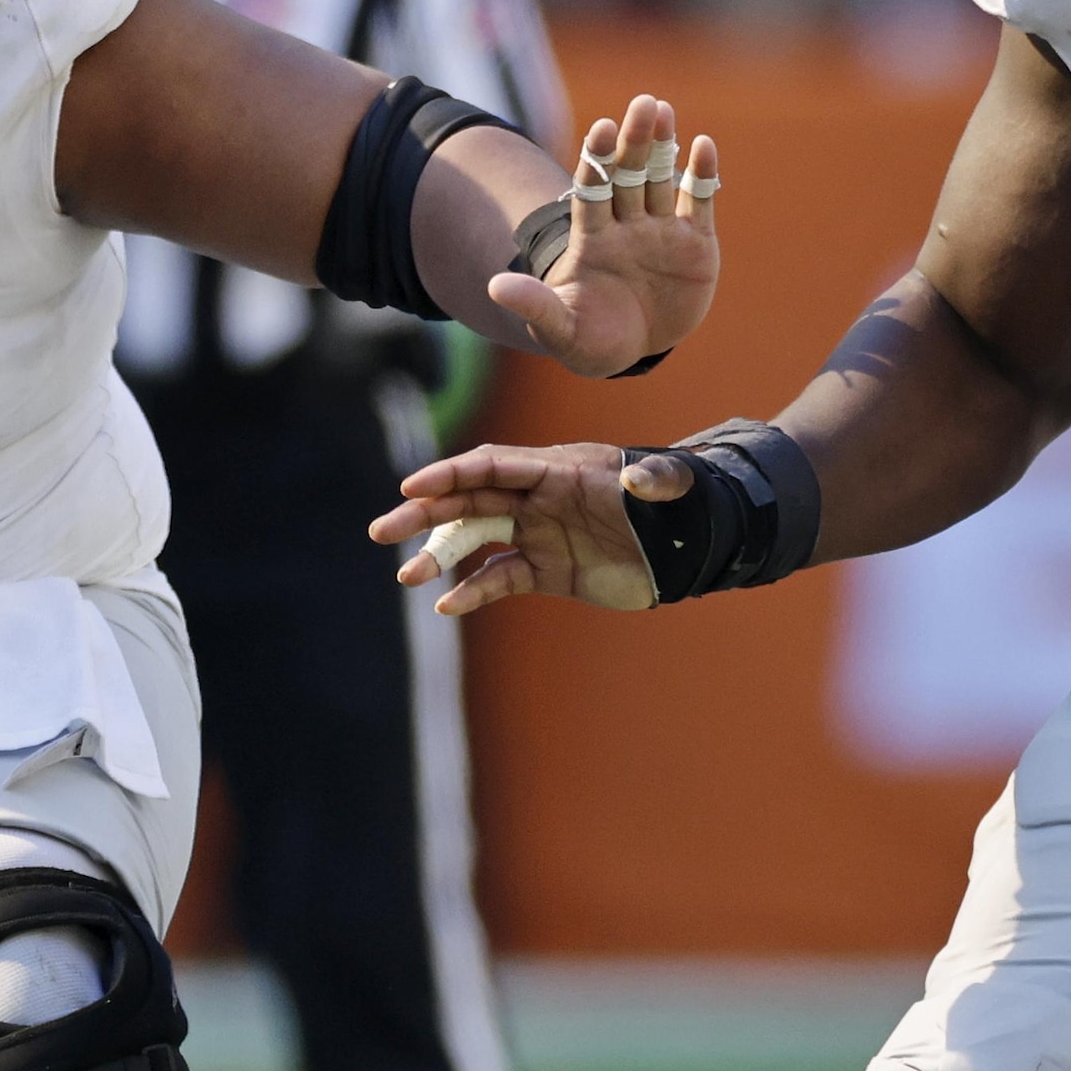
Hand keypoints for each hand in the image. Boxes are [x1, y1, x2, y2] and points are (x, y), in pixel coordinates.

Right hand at [371, 439, 681, 615]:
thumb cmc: (676, 503)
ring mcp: (537, 533)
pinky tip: (449, 605)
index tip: (412, 488)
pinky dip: (473, 591)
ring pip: (474, 539)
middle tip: (383, 531)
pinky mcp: (544, 570)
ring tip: (407, 576)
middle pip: (469, 499)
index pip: (491, 465)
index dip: (451, 474)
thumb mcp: (672, 485)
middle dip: (425, 513)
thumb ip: (658, 478)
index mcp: (555, 469)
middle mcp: (537, 498)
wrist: (687, 544)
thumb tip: (641, 481)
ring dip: (438, 555)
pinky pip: (499, 578)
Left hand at [495, 95, 719, 377]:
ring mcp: (661, 230)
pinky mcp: (695, 242)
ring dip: (664, 145)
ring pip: (662, 179)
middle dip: (634, 141)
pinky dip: (702, 175)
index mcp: (593, 237)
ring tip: (664, 110)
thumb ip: (534, 305)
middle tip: (641, 104)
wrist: (633, 349)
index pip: (593, 190)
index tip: (600, 129)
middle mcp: (627, 224)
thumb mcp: (560, 328)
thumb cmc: (588, 338)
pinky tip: (703, 146)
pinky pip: (698, 202)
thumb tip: (494, 287)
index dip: (598, 160)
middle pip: (630, 175)